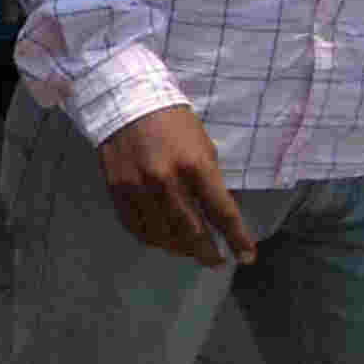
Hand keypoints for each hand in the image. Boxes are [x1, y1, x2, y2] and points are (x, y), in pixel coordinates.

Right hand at [97, 102, 252, 266]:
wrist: (126, 101)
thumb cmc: (174, 123)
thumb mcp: (203, 147)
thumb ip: (209, 182)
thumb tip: (215, 216)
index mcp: (195, 165)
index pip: (222, 212)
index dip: (238, 238)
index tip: (247, 257)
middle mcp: (165, 179)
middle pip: (191, 231)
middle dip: (208, 252)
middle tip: (217, 261)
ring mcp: (137, 185)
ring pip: (161, 234)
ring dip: (180, 249)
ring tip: (189, 251)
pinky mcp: (116, 188)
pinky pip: (135, 226)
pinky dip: (152, 239)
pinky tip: (162, 239)